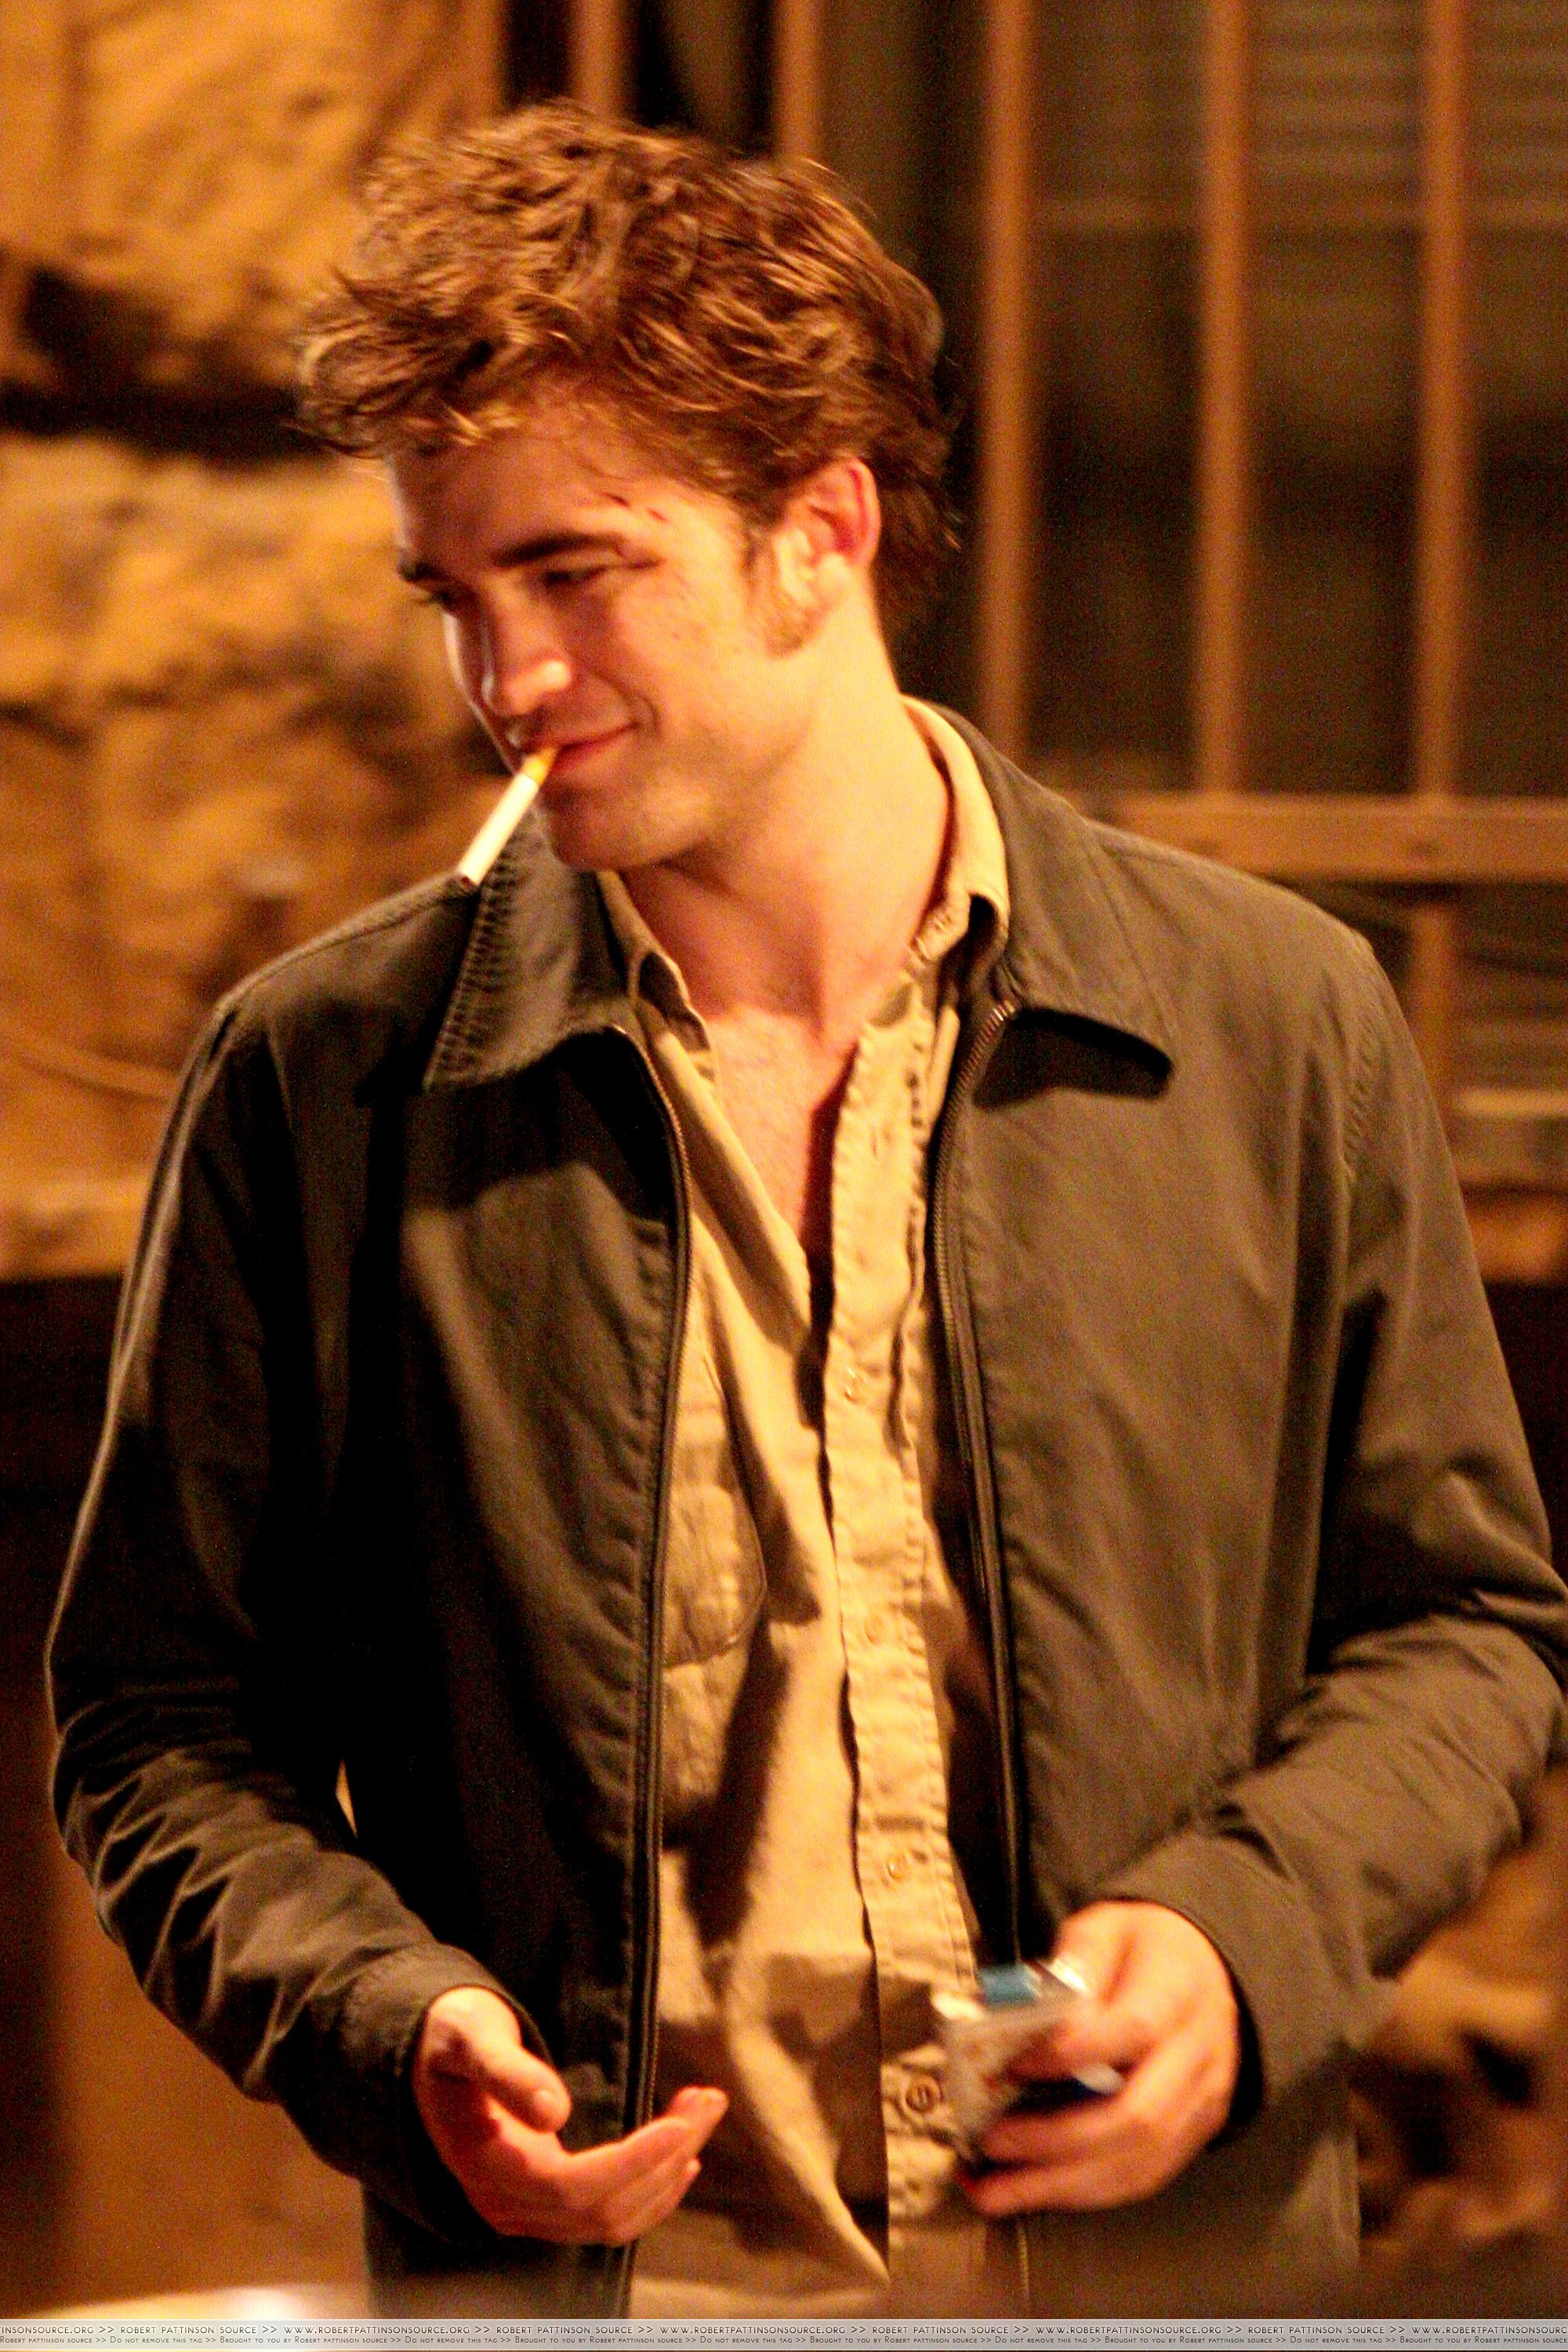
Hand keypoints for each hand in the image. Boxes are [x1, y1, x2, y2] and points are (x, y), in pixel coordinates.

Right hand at [412, 1985, 726, 2243]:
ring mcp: (526, 2211)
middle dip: (666, 2157)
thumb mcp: (470, 2037)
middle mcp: (507, 2204)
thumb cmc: (450, 2036)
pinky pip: (607, 2216)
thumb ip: (507, 2071)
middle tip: (710, 2098)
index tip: (680, 2123)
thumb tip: (555, 2111)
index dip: (632, 2163)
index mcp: (486, 2166)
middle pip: (605, 2207)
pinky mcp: (545, 2203)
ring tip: (704, 2110)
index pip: (573, 2188)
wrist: (428, 2054)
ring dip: (668, 2171)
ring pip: (614, 2217)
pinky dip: (652, 2189)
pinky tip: (682, 2157)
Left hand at [959, 1902, 1240, 2215]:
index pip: (1131, 2030)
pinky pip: (1144, 2178)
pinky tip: (1034, 2192)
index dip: (1070, 2055)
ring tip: (993, 2192)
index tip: (1012, 2066)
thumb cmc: (1140, 1947)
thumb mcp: (1104, 1929)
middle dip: (1055, 2140)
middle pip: (1137, 2116)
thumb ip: (1071, 1966)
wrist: (1207, 1969)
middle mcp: (1200, 2053)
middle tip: (990, 2141)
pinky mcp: (1197, 2135)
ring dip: (1061, 2185)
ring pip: (1139, 2163)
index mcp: (1178, 1988)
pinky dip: (1085, 2193)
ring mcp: (1204, 2102)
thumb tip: (1025, 2019)